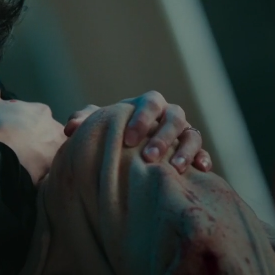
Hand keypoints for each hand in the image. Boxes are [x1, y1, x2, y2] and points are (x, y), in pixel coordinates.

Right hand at [0, 82, 66, 184]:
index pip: (31, 114)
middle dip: (31, 138)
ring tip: (20, 162)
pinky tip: (25, 174)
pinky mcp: (53, 170)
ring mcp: (56, 151)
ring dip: (37, 154)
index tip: (7, 129)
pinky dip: (38, 170)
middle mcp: (55, 128)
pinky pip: (46, 169)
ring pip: (47, 151)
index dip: (18, 122)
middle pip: (43, 132)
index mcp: (41, 111)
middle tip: (14, 147)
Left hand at [63, 91, 211, 172]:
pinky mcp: (194, 150)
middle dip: (163, 137)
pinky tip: (200, 171)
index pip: (151, 103)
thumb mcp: (98, 126)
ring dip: (185, 150)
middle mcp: (169, 115)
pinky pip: (203, 152)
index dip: (142, 119)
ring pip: (192, 135)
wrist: (128, 150)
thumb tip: (70, 128)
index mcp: (148, 105)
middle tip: (148, 157)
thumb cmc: (111, 134)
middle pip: (175, 117)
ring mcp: (184, 132)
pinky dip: (203, 159)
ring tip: (175, 169)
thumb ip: (84, 121)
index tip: (128, 140)